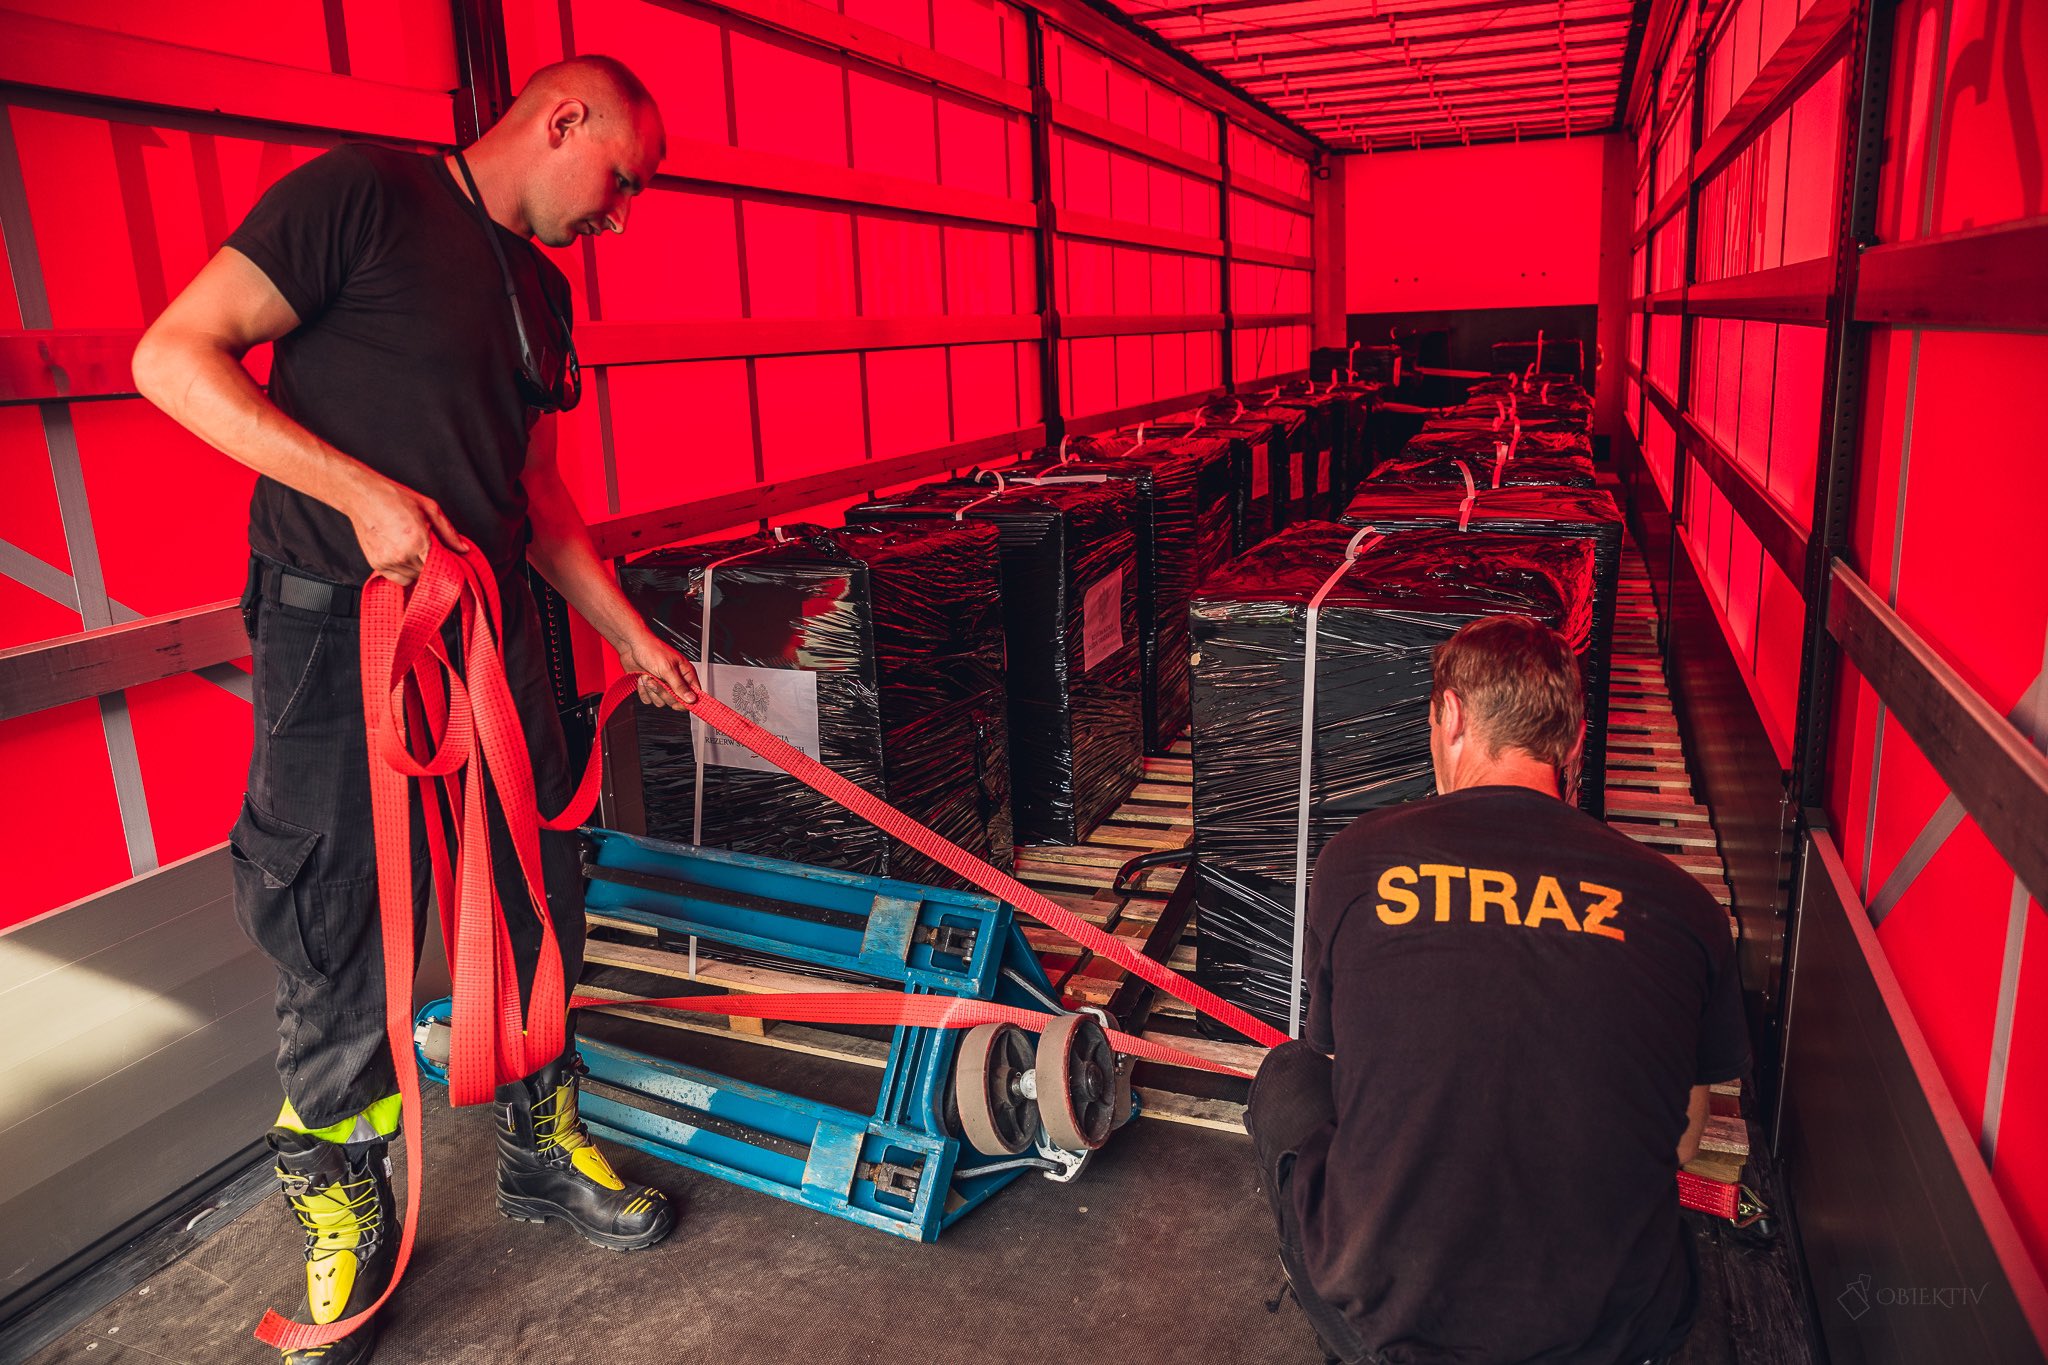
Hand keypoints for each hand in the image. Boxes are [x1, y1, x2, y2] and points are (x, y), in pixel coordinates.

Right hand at [346, 473, 471, 584]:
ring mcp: (388, 561)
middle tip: (429, 549)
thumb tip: (463, 549)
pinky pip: (398, 579)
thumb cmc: (394, 498)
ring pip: (414, 578)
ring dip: (418, 568)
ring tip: (413, 549)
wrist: (363, 496)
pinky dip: (404, 572)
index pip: (439, 567)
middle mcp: (402, 554)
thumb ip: (448, 532)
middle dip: (432, 564)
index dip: (446, 565)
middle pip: (427, 573)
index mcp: (417, 540)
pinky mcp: (377, 564)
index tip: (449, 561)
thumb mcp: (429, 508)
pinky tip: (403, 556)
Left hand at [616, 628, 699, 707]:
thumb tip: (691, 699)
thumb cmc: (651, 649)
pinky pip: (648, 700)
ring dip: (651, 690)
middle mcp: (674, 681)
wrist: (631, 645)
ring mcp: (662, 685)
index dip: (686, 702)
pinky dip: (643, 691)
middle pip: (675, 701)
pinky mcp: (650, 688)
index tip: (677, 703)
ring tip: (649, 676)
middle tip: (658, 680)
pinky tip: (643, 678)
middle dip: (663, 692)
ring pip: (660, 702)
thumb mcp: (667, 668)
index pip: (693, 694)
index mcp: (685, 674)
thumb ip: (679, 686)